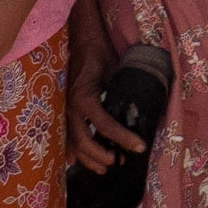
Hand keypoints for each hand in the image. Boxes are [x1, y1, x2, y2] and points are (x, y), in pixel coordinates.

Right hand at [66, 12, 143, 174]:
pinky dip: (72, 150)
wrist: (81, 40)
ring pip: (72, 142)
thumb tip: (145, 109)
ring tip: (106, 166)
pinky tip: (77, 161)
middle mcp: (70, 107)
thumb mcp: (116, 70)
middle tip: (121, 161)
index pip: (104, 125)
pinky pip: (65, 135)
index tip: (139, 147)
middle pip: (84, 141)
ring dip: (88, 158)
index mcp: (84, 97)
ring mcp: (64, 110)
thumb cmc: (100, 53)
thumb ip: (124, 91)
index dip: (123, 139)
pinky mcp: (63, 110)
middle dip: (103, 156)